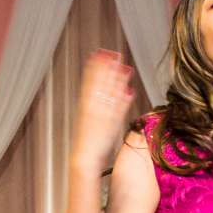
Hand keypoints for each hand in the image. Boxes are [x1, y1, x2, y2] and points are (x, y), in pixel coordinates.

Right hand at [70, 50, 135, 173]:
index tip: (101, 54)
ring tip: (125, 67)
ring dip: (116, 80)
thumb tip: (107, 92)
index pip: (89, 82)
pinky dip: (122, 101)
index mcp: (84, 105)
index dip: (95, 67)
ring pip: (109, 94)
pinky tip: (128, 91)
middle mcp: (91, 108)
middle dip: (107, 69)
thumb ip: (96, 104)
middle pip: (99, 84)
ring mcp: (100, 115)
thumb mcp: (88, 118)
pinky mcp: (109, 125)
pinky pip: (116, 111)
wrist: (83, 158)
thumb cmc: (87, 139)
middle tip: (115, 54)